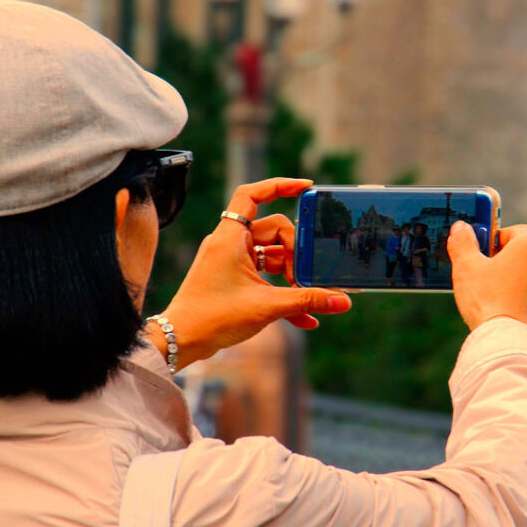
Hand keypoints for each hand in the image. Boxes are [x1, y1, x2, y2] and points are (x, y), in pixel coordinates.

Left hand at [147, 178, 351, 368]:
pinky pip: (264, 276)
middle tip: (305, 278)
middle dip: (296, 252)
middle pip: (274, 230)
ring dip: (291, 274)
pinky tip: (305, 318)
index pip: (252, 194)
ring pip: (272, 255)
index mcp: (230, 237)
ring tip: (306, 296)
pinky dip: (281, 291)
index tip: (306, 188)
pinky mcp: (233, 280)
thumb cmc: (213, 317)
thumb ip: (307, 301)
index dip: (280, 185)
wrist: (182, 341)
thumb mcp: (266, 306)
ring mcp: (231, 261)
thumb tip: (343, 301)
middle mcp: (230, 244)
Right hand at [447, 222, 526, 340]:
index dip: (494, 243)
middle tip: (487, 278)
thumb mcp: (466, 267)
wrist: (508, 343)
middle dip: (509, 262)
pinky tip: (512, 311)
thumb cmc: (487, 301)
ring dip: (522, 280)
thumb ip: (463, 242)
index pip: (513, 232)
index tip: (482, 257)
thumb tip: (461, 228)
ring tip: (500, 297)